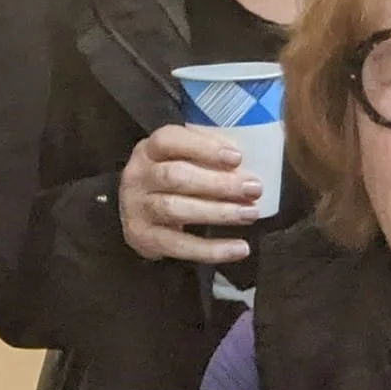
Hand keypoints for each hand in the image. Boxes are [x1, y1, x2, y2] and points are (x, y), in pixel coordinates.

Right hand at [119, 125, 261, 264]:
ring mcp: (137, 209)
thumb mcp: (179, 159)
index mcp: (148, 150)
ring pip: (175, 209)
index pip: (168, 140)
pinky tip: (239, 248)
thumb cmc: (170, 181)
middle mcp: (137, 177)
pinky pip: (180, 245)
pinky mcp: (144, 238)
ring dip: (218, 212)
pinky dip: (213, 249)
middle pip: (175, 176)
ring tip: (250, 213)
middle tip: (254, 189)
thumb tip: (250, 162)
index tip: (237, 158)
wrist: (137, 214)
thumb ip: (206, 156)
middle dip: (218, 183)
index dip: (202, 147)